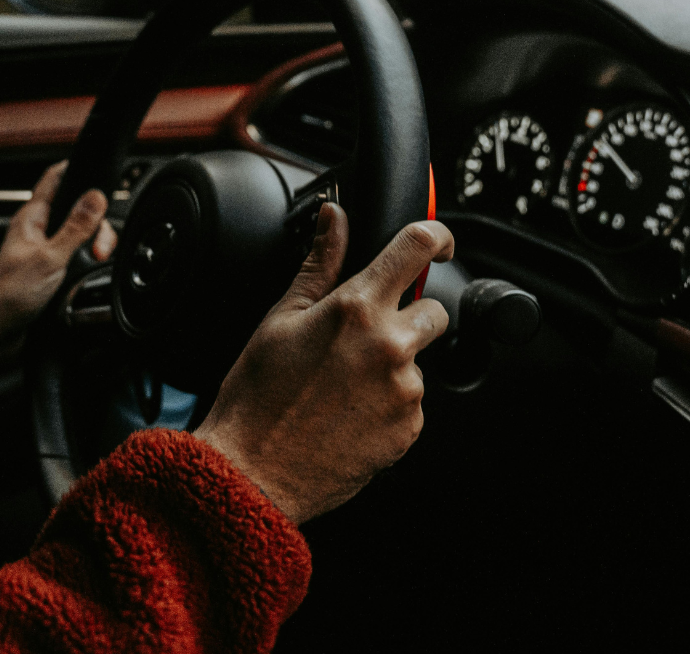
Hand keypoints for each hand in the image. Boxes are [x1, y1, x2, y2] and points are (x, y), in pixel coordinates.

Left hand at [0, 161, 116, 372]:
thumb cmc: (7, 297)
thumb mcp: (50, 258)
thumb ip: (76, 227)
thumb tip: (96, 197)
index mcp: (31, 218)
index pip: (56, 179)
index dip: (77, 169)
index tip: (100, 172)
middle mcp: (38, 230)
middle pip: (79, 210)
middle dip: (96, 225)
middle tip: (98, 247)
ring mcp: (45, 250)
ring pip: (81, 235)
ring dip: (93, 246)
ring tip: (94, 261)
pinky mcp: (51, 271)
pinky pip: (78, 257)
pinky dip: (88, 263)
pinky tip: (88, 273)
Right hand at [194, 202, 452, 524]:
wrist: (253, 474)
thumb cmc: (258, 396)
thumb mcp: (282, 317)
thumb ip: (320, 262)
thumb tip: (334, 216)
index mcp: (356, 308)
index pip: (417, 247)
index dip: (436, 236)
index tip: (437, 243)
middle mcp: (390, 345)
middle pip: (435, 309)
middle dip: (408, 314)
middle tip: (364, 335)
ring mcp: (404, 390)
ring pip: (419, 360)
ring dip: (394, 364)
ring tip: (344, 384)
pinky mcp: (409, 429)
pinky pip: (412, 402)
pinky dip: (389, 402)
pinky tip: (351, 412)